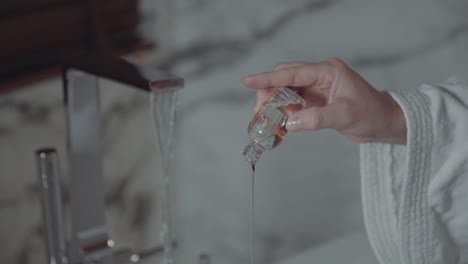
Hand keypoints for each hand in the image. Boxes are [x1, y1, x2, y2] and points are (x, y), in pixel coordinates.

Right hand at [242, 58, 406, 143]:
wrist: (383, 123)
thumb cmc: (371, 114)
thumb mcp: (345, 115)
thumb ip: (317, 118)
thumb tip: (290, 122)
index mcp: (327, 71)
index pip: (292, 73)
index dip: (267, 78)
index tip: (247, 80)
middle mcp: (319, 76)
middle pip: (283, 78)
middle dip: (267, 94)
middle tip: (259, 114)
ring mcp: (316, 88)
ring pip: (285, 92)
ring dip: (273, 105)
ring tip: (265, 123)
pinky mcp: (314, 101)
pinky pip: (292, 104)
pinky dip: (283, 114)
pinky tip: (278, 127)